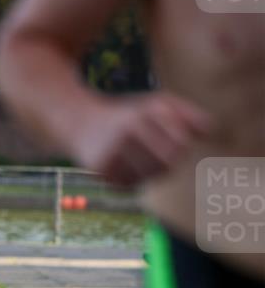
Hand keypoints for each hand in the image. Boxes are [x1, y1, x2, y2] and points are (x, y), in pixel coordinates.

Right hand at [72, 92, 213, 186]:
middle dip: (169, 161)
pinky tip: (126, 167)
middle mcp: (130, 129)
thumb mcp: (157, 104)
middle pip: (170, 162)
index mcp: (148, 111)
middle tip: (159, 155)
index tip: (174, 141)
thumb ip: (188, 115)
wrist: (77, 121)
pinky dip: (133, 179)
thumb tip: (209, 131)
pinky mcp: (102, 168)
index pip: (183, 143)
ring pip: (151, 175)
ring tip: (141, 159)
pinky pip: (131, 184)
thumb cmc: (126, 115)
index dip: (183, 146)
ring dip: (152, 171)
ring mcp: (115, 149)